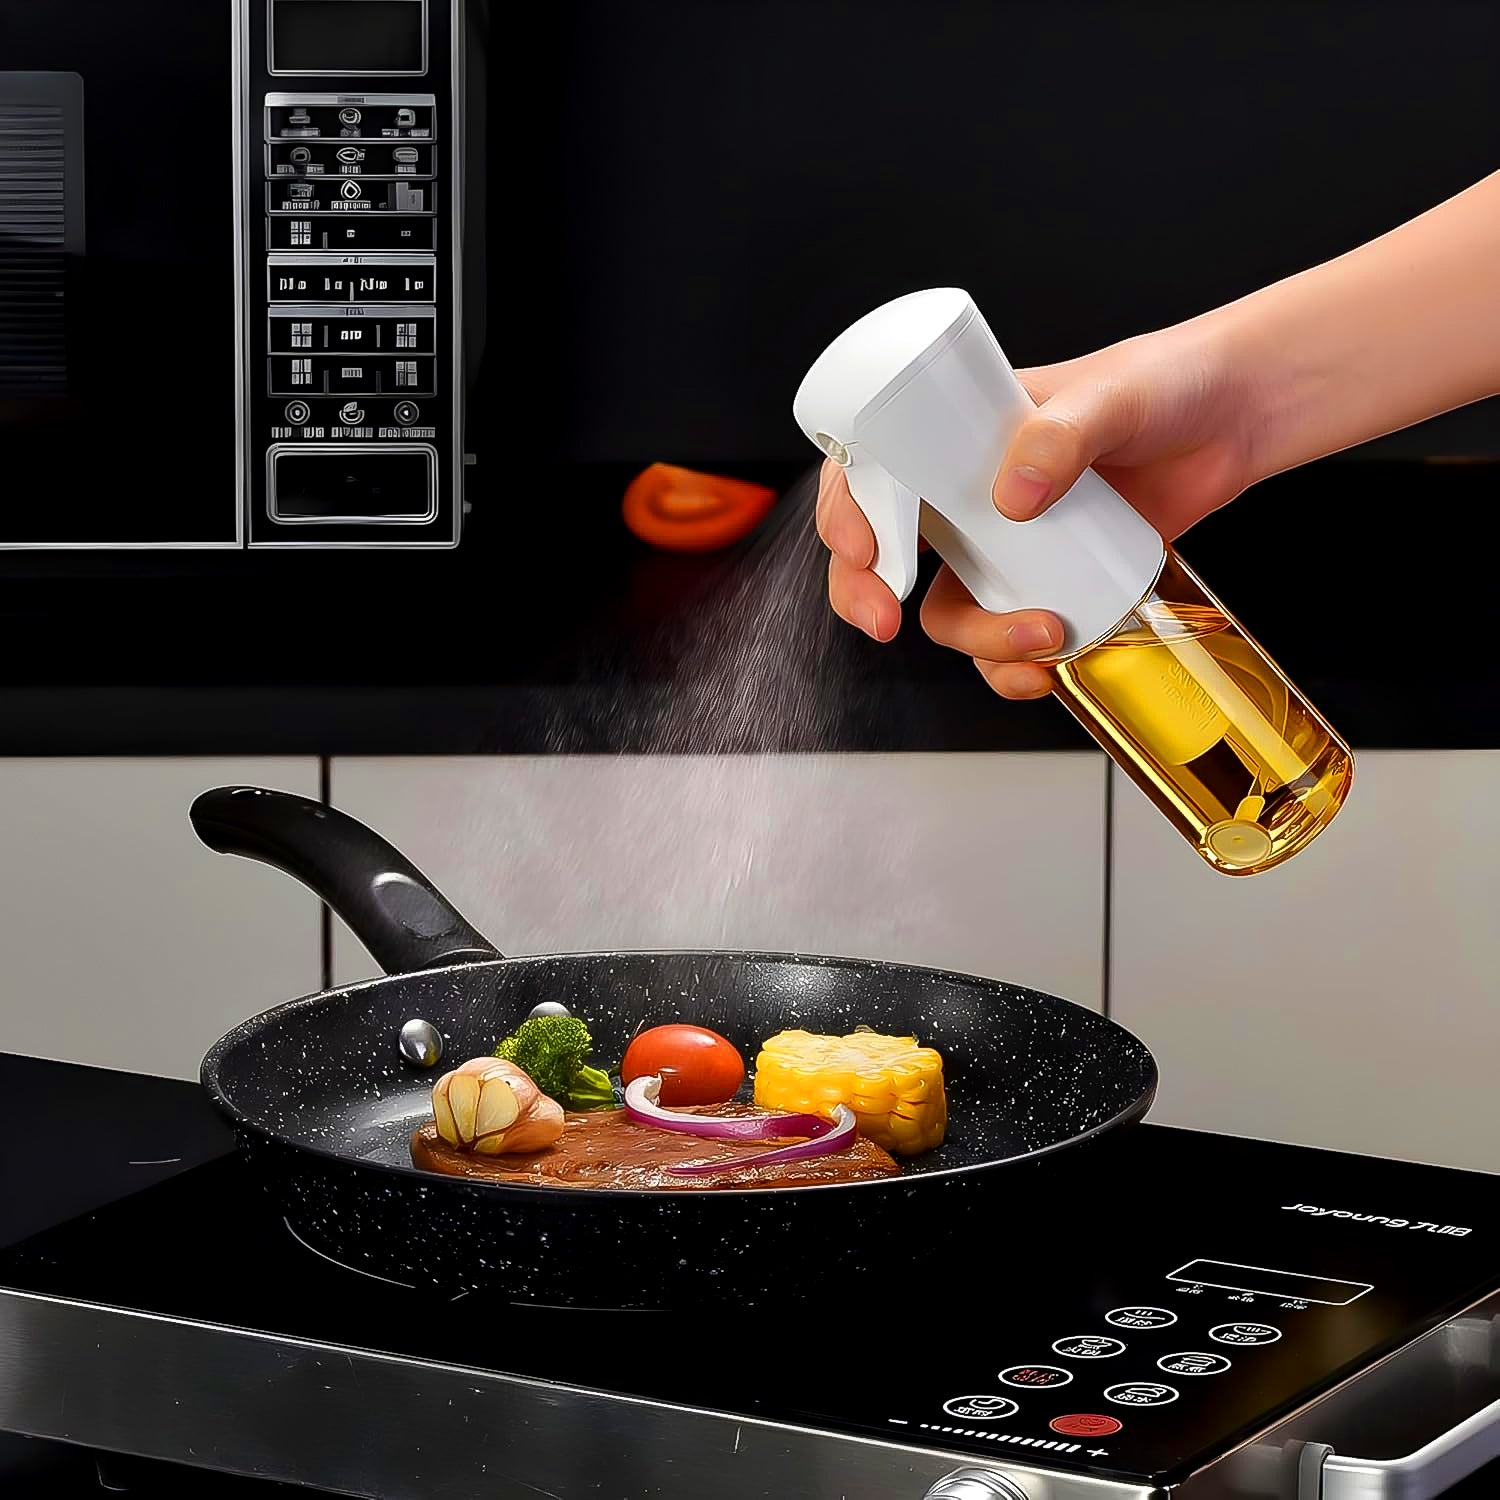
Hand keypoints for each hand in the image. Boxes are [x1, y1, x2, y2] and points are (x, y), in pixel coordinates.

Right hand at [816, 323, 1257, 698]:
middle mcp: (968, 496)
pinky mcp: (1049, 585)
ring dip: (977, 642)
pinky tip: (1050, 664)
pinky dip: (1015, 667)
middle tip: (885, 621)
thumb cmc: (1164, 383)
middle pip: (884, 558)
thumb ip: (1061, 435)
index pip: (870, 471)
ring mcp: (1007, 547)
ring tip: (1041, 636)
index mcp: (957, 436)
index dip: (845, 514)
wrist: (1234, 420)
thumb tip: (1013, 496)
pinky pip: (1006, 641)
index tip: (861, 551)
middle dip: (868, 596)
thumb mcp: (1112, 394)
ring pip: (949, 611)